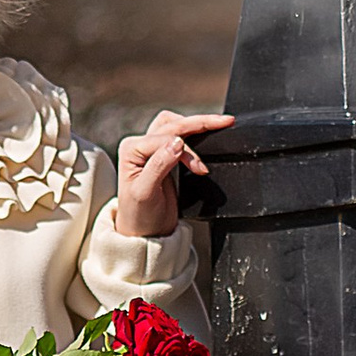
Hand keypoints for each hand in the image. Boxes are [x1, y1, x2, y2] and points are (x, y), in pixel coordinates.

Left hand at [112, 109, 231, 240]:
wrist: (144, 233)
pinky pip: (180, 137)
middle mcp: (139, 146)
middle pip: (172, 124)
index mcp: (131, 150)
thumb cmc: (139, 216)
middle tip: (225, 122)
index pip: (165, 139)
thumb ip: (159, 165)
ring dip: (196, 124)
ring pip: (175, 125)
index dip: (186, 151)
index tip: (201, 169)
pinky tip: (207, 136)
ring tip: (219, 124)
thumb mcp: (145, 192)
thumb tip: (177, 143)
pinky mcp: (163, 157)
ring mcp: (151, 150)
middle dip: (200, 122)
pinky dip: (195, 134)